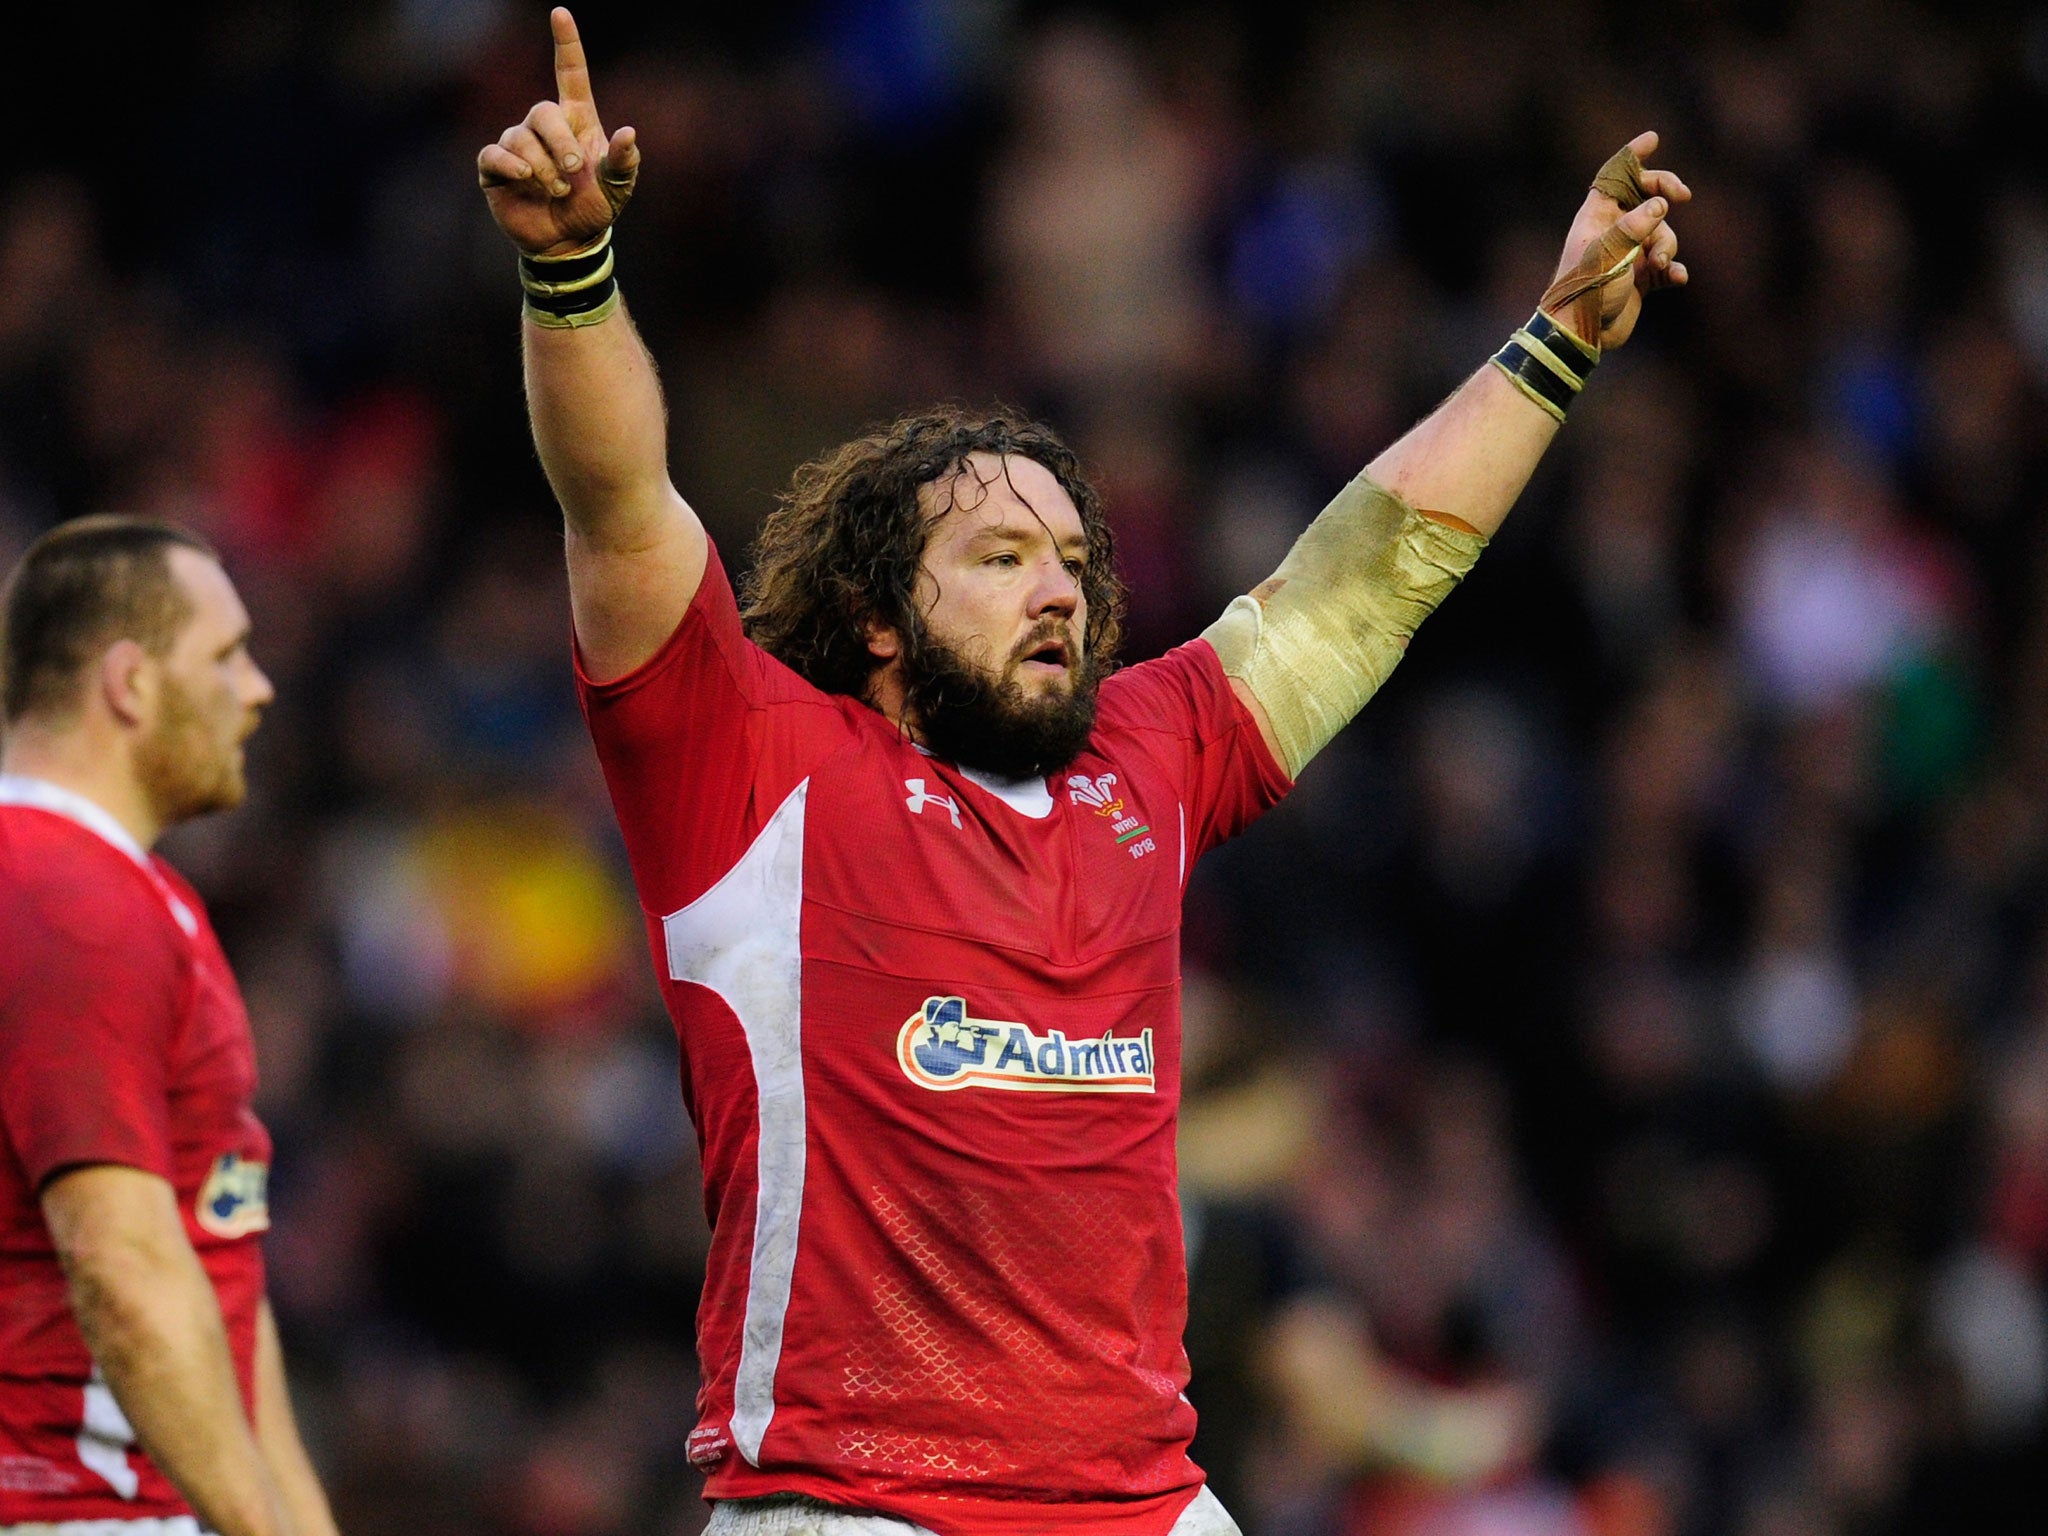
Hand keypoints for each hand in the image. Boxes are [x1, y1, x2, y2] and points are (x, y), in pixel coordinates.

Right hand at [477, 8, 639, 256]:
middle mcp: (544, 127)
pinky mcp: (496, 166)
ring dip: (542, 166)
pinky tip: (525, 179)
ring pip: (520, 136)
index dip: (566, 44)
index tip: (560, 13)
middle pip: (543, 111)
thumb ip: (624, 162)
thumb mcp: (618, 189)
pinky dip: (511, 165)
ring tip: (556, 190)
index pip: (569, 73)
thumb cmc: (594, 208)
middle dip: (560, 142)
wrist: (568, 241)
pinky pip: (496, 154)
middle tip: (574, 171)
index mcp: (576, 121)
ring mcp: (518, 144)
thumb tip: (628, 133)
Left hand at [1542, 131, 1690, 351]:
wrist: (1580, 334)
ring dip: (1667, 245)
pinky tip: (1676, 277)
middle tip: (1683, 195)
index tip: (1653, 138)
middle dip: (1666, 193)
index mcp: (1597, 216)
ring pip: (1662, 232)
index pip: (1615, 176)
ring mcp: (1629, 253)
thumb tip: (1661, 204)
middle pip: (1647, 197)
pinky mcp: (1641, 277)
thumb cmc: (1585, 289)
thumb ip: (1635, 224)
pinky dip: (1674, 270)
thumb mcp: (1607, 251)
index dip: (1632, 156)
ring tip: (1658, 265)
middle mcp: (1614, 230)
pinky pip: (1667, 265)